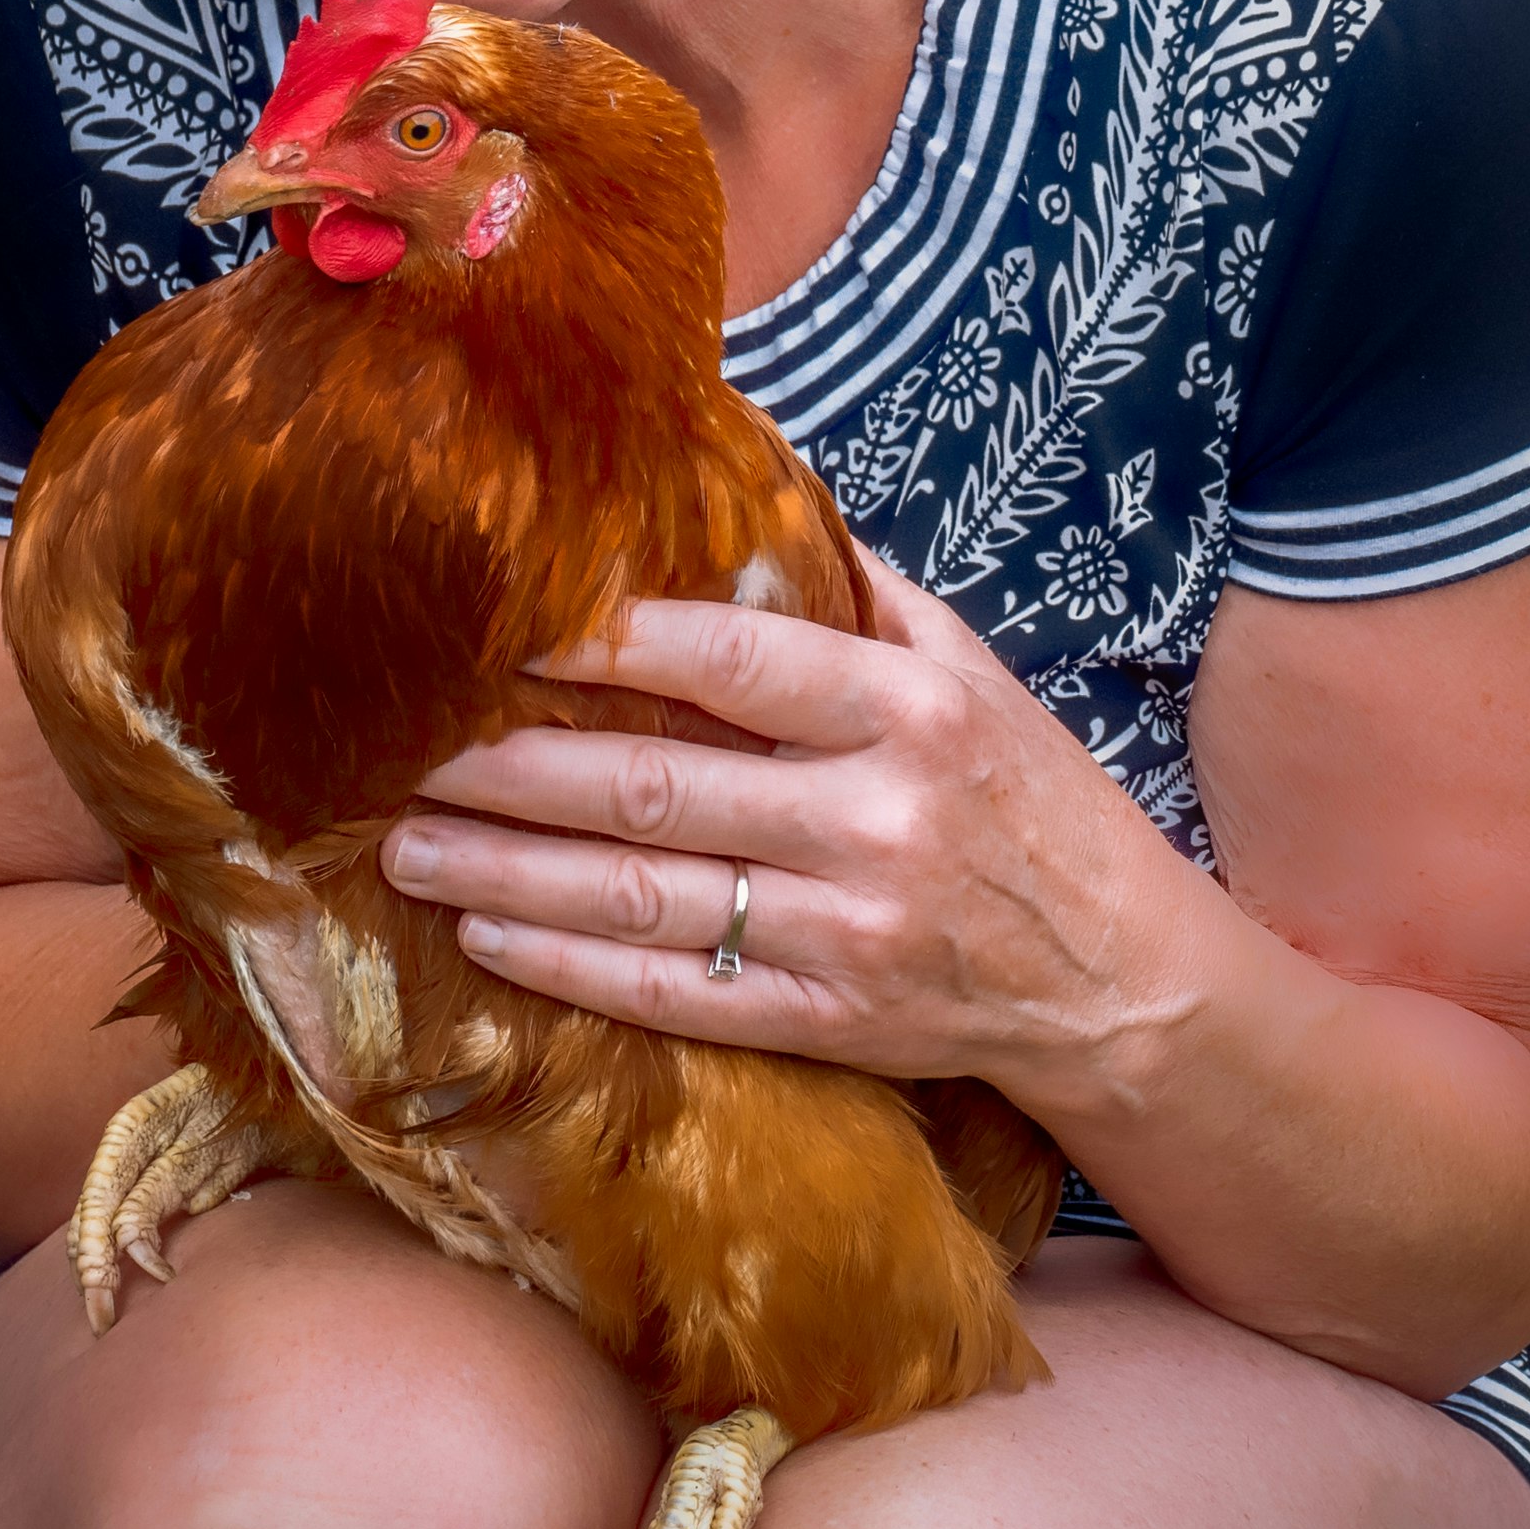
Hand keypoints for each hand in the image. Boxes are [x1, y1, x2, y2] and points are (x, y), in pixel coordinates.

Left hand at [375, 551, 1209, 1108]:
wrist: (1122, 973)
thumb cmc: (1032, 796)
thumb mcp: (971, 671)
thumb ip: (856, 598)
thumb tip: (738, 504)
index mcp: (908, 711)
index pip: (734, 663)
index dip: (611, 646)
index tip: (508, 629)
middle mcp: (875, 818)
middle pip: (659, 788)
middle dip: (514, 768)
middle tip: (407, 745)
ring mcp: (848, 933)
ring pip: (645, 898)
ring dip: (509, 870)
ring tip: (408, 842)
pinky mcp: (830, 1024)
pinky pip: (676, 996)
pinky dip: (572, 967)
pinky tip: (488, 933)